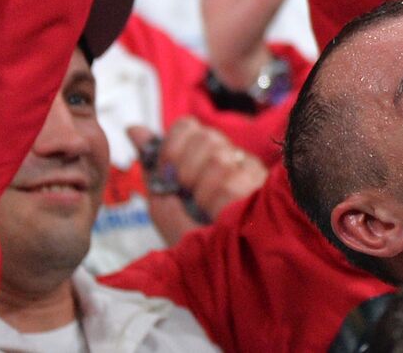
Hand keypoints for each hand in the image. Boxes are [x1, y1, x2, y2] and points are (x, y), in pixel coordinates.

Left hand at [127, 121, 267, 240]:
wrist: (222, 276)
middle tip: (190, 197)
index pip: (188, 126)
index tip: (168, 175)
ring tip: (210, 212)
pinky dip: (217, 205)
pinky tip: (223, 217)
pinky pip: (230, 183)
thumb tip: (133, 129)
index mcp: (209, 155)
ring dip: (203, 193)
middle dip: (186, 170)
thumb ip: (153, 166)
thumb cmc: (194, 243)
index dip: (172, 146)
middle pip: (205, 137)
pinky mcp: (269, 187)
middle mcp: (234, 156)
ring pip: (218, 159)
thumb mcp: (165, 206)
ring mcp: (253, 170)